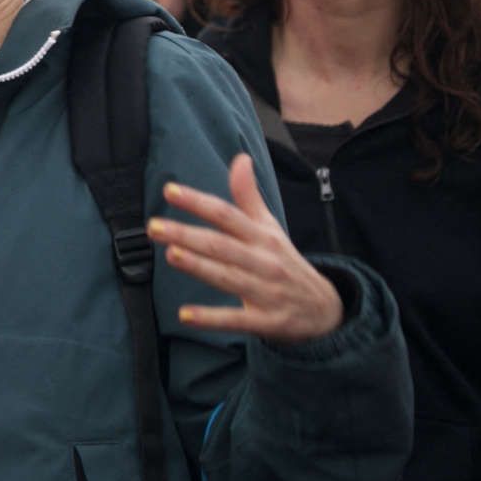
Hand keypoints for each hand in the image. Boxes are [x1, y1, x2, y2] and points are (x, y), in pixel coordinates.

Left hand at [149, 153, 342, 341]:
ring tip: (171, 254)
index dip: (199, 202)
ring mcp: (266, 292)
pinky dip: (211, 318)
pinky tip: (185, 315)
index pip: (227, 214)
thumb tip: (240, 158)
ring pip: (228, 277)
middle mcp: (264, 261)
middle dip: (188, 234)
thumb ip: (249, 197)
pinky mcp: (266, 322)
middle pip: (222, 245)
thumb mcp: (271, 228)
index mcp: (262, 236)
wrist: (326, 311)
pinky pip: (236, 319)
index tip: (170, 190)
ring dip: (200, 266)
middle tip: (154, 226)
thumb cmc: (285, 262)